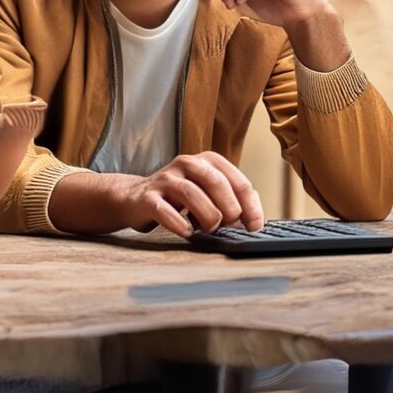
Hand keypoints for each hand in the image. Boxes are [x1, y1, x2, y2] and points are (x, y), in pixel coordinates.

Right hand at [110, 152, 264, 236]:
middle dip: (229, 209)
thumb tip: (255, 220)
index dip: (250, 206)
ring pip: (191, 194)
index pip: (238, 181)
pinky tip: (187, 232)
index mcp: (207, 161)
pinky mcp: (147, 197)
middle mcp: (186, 164)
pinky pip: (165, 210)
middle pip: (216, 183)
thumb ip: (231, 200)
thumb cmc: (180, 199)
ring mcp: (165, 179)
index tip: (255, 227)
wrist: (136, 198)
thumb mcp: (208, 192)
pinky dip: (179, 224)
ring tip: (209, 230)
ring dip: (206, 217)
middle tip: (229, 226)